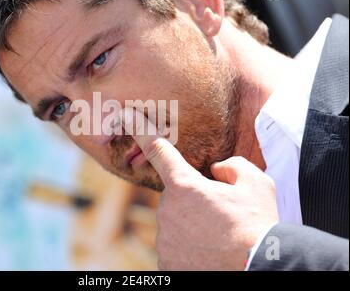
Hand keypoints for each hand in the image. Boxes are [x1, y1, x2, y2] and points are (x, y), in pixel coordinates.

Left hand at [121, 108, 278, 269]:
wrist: (258, 268)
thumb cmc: (258, 226)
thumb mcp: (256, 183)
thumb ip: (232, 166)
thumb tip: (217, 170)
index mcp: (184, 185)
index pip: (159, 151)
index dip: (143, 133)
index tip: (128, 118)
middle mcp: (167, 210)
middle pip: (177, 197)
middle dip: (194, 201)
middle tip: (221, 216)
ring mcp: (164, 239)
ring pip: (176, 224)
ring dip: (192, 227)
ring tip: (220, 238)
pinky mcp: (166, 262)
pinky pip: (175, 247)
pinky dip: (189, 248)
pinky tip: (209, 253)